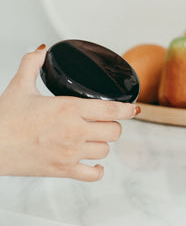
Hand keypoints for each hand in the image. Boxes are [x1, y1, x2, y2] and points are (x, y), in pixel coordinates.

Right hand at [0, 45, 139, 180]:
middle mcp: (75, 131)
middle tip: (105, 123)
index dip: (128, 109)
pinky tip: (96, 164)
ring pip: (105, 150)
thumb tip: (41, 50)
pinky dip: (98, 170)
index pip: (112, 109)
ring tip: (96, 139)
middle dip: (113, 126)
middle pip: (114, 131)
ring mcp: (71, 152)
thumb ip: (32, 65)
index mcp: (69, 108)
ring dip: (103, 144)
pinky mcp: (63, 170)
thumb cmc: (3, 119)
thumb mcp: (19, 86)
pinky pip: (93, 175)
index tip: (134, 109)